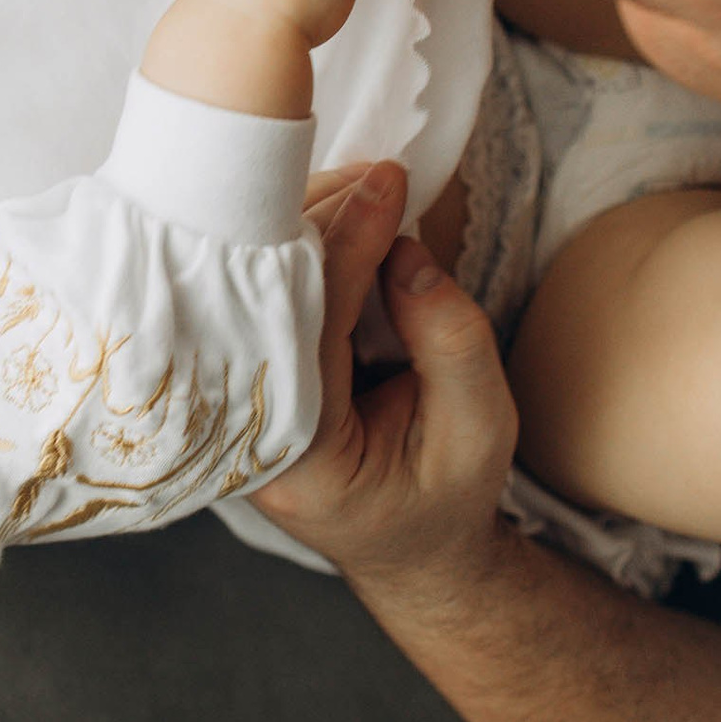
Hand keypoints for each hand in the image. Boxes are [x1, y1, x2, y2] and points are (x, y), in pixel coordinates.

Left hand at [255, 159, 519, 591]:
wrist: (407, 547)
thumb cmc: (444, 499)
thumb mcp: (479, 433)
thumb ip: (452, 345)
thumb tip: (406, 254)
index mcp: (294, 459)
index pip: (309, 326)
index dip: (347, 245)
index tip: (386, 184)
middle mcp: (246, 425)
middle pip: (270, 294)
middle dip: (321, 220)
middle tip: (380, 173)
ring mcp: (240, 395)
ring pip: (262, 283)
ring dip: (312, 224)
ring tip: (370, 187)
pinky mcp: (255, 366)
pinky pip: (272, 292)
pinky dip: (307, 246)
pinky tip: (346, 214)